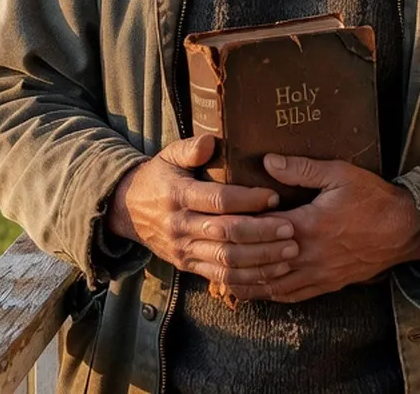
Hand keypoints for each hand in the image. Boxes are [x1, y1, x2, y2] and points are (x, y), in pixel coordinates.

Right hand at [105, 135, 299, 289]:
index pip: (217, 200)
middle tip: (291, 227)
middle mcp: (180, 226)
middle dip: (262, 232)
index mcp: (177, 196)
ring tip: (289, 250)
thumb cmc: (159, 178)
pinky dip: (249, 277)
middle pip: (226, 234)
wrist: (128, 210)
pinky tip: (273, 271)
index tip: (274, 196)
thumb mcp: (168, 156)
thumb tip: (210, 141)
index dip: (248, 199)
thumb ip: (189, 148)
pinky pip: (221, 278)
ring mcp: (184, 250)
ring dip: (261, 259)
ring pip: (227, 260)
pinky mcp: (189, 266)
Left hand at [219, 154, 419, 303]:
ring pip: (272, 285)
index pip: (261, 229)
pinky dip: (269, 294)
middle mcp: (309, 255)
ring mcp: (318, 274)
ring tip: (220, 275)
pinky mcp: (327, 285)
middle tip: (209, 251)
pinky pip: (291, 296)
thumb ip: (302, 169)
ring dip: (246, 281)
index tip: (215, 220)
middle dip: (234, 257)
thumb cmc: (373, 199)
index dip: (236, 225)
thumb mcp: (339, 174)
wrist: (405, 230)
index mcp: (309, 225)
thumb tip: (268, 161)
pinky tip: (254, 290)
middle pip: (260, 262)